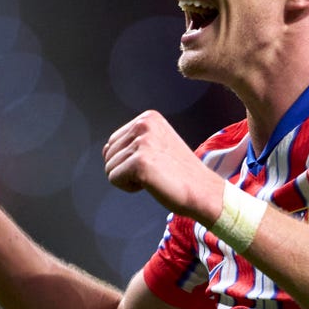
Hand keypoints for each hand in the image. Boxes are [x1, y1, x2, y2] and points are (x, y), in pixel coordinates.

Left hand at [102, 110, 223, 220]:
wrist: (203, 191)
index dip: (130, 159)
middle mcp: (144, 124)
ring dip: (129, 178)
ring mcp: (142, 143)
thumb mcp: (156, 146)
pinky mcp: (139, 163)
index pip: (113, 141)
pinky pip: (114, 179)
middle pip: (108, 154)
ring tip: (155, 176)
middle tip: (156, 171)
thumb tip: (105, 150)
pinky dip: (130, 187)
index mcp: (148, 117)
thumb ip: (129, 143)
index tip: (157, 162)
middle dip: (127, 169)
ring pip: (109, 168)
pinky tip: (152, 184)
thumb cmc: (180, 173)